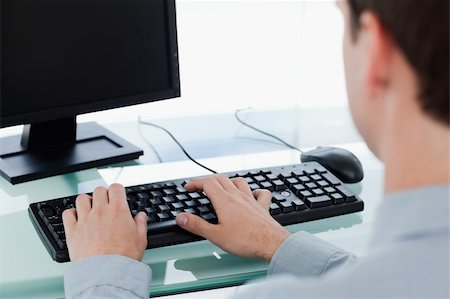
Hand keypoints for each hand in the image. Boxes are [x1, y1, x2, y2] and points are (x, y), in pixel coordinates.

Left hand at [62, 184, 147, 261]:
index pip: (115, 188)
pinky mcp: (73, 230)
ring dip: (86, 201)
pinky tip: (76, 218)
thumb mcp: (141, 238)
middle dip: (102, 194)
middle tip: (105, 202)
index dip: (117, 190)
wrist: (107, 272)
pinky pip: (67, 213)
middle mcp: (101, 211)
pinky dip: (71, 213)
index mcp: (118, 210)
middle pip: (98, 190)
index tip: (117, 195)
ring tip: (90, 208)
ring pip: (81, 198)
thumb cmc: (124, 257)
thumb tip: (141, 216)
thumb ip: (141, 223)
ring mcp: (85, 219)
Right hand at [175, 175, 290, 261]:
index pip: (207, 183)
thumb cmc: (246, 240)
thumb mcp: (215, 235)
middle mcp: (238, 196)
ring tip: (223, 186)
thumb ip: (196, 225)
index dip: (195, 182)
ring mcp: (251, 200)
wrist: (271, 244)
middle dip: (208, 180)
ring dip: (229, 181)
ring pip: (239, 182)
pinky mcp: (262, 207)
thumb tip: (181, 218)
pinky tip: (253, 194)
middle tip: (200, 186)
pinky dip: (255, 190)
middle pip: (221, 179)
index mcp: (224, 201)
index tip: (188, 187)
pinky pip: (261, 192)